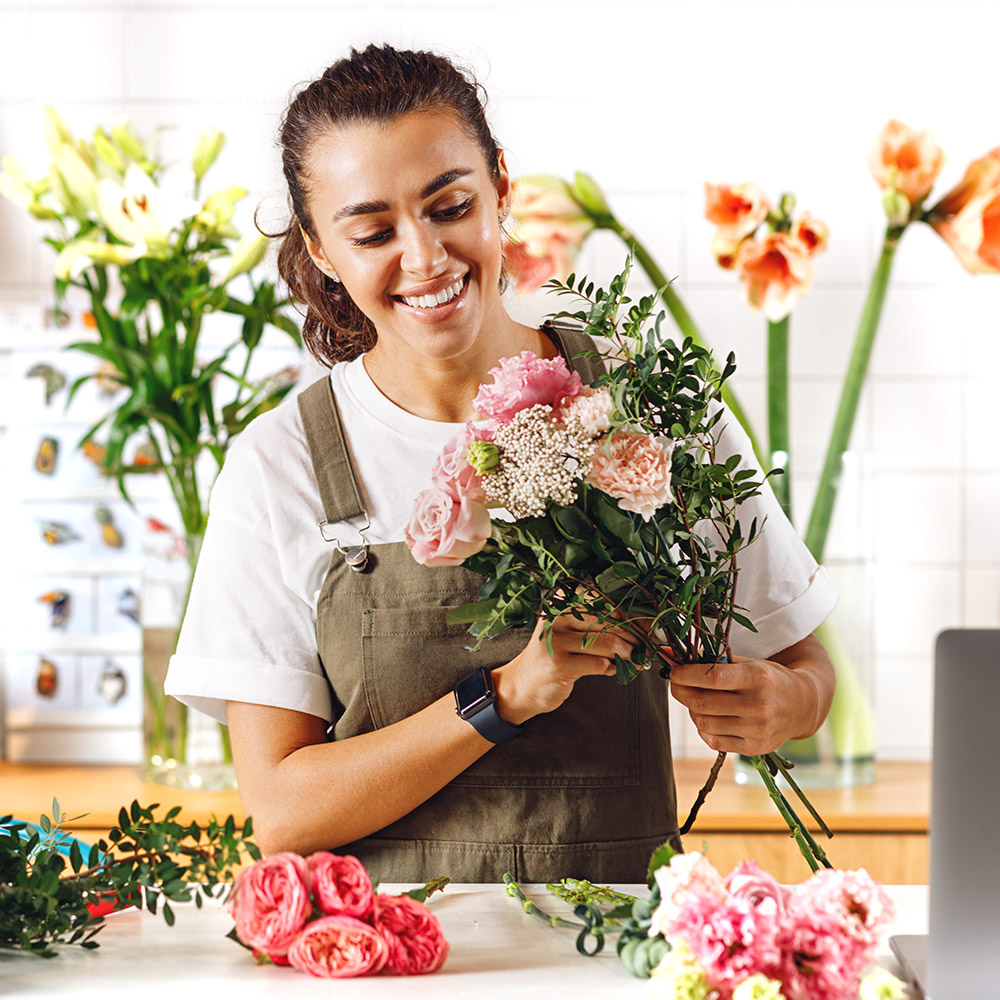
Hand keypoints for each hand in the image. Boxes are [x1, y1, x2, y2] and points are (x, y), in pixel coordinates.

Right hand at [492, 613, 638, 724]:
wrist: (523, 685)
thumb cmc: (555, 656)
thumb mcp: (573, 632)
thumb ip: (602, 625)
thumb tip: (644, 625)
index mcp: (562, 601)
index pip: (606, 601)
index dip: (631, 615)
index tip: (648, 628)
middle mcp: (557, 616)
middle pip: (611, 621)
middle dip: (635, 636)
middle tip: (646, 647)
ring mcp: (557, 640)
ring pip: (609, 642)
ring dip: (630, 654)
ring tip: (637, 660)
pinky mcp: (560, 664)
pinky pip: (600, 663)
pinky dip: (614, 668)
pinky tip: (613, 670)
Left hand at [668, 635, 833, 754]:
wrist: (803, 704)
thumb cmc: (770, 678)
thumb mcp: (749, 663)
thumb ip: (712, 660)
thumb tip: (668, 652)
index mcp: (759, 677)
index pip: (712, 677)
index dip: (685, 675)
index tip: (672, 671)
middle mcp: (759, 705)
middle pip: (703, 703)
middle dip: (681, 692)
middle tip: (676, 684)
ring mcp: (757, 730)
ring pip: (704, 723)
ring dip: (692, 710)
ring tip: (696, 699)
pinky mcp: (755, 748)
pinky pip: (714, 741)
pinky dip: (704, 728)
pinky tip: (710, 716)